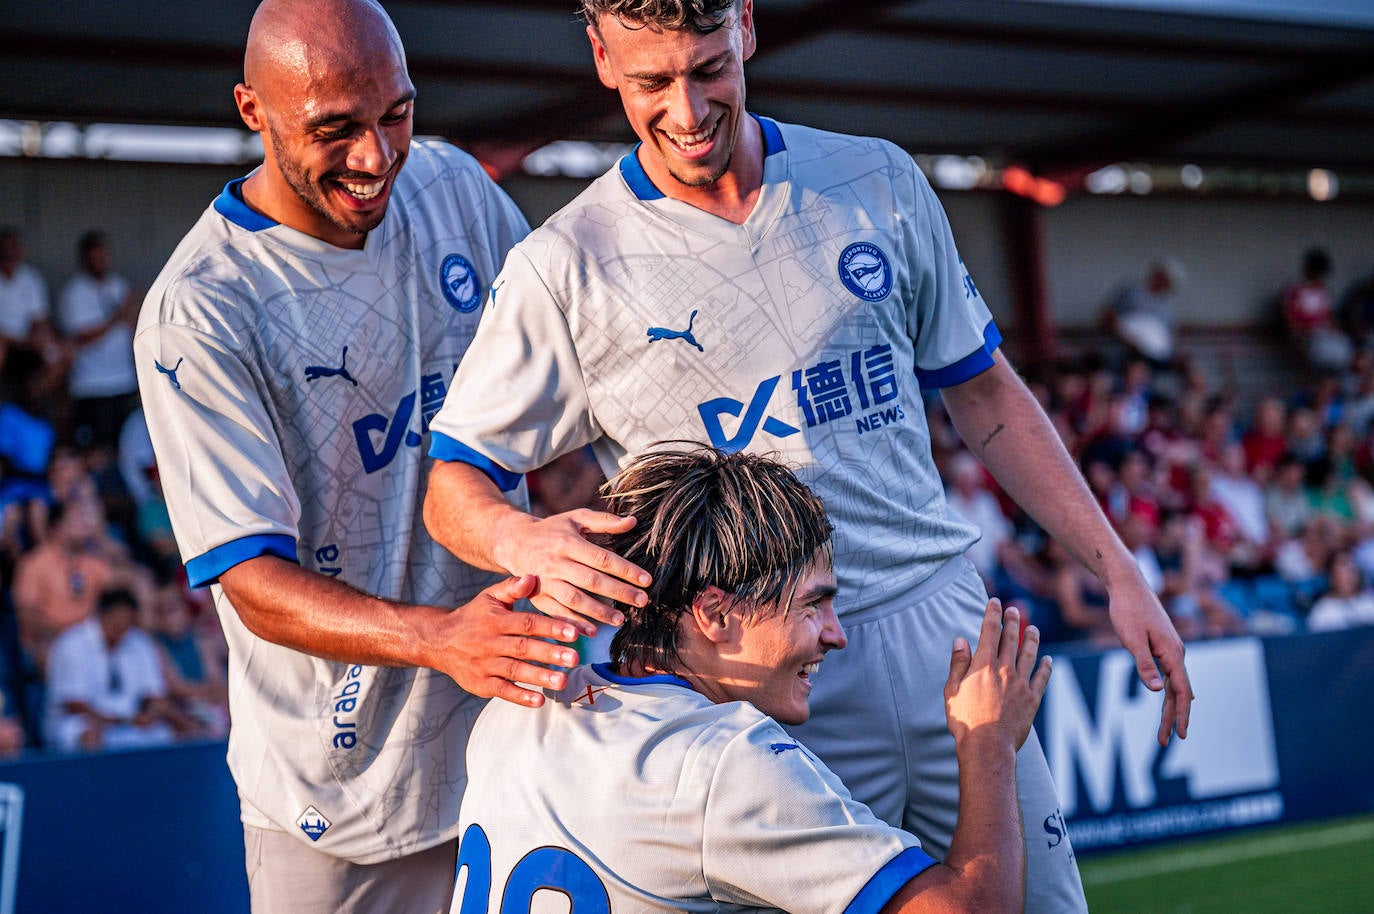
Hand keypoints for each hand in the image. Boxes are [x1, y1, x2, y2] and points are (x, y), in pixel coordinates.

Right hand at [427, 575, 582, 707]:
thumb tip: (532, 576)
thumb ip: (512, 588)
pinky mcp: (480, 683)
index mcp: (496, 620)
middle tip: (574, 658)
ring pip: (515, 671)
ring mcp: (485, 664)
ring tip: (562, 680)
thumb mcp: (490, 597)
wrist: (438, 640)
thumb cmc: (473, 616)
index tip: (573, 632)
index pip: (527, 623)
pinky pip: (502, 690)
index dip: (551, 628)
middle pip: (524, 648)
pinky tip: (538, 700)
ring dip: (539, 676)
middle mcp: (490, 642)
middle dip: (550, 653)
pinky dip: (520, 696)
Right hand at [491, 509, 650, 635]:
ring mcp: (546, 582)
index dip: (625, 570)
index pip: (602, 558)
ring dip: (599, 612)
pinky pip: (557, 613)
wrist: (514, 542)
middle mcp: (556, 563)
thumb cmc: (553, 530)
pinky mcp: (537, 597)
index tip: (646, 580)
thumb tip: (633, 522)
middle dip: (619, 592)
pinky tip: (593, 632)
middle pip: (592, 581)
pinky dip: (574, 623)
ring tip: (621, 620)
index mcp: (568, 542)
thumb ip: (604, 521)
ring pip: (575, 600)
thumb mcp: (576, 518)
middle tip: (642, 601)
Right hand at [944, 600, 1050, 753]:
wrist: (987, 746)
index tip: (994, 602)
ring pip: (1029, 654)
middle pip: (1010, 639)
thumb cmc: (965, 719)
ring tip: (1033, 628)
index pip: (989, 631)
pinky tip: (1049, 659)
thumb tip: (961, 640)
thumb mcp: (951, 690)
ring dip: (1031, 639)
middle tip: (1014, 609)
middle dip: (1012, 621)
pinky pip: (1042, 678)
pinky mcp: (1032, 699)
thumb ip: (958, 663)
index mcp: (983, 665)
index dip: (992, 614)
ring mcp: (1021, 683)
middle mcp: (1004, 669)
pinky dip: (1046, 667)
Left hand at [1107, 573, 1193, 745]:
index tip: (1180, 734)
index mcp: (1172, 653)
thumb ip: (1144, 665)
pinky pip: (1169, 674)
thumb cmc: (1128, 610)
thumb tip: (1158, 691)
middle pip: (1179, 692)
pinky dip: (1168, 691)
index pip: (1181, 691)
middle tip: (1164, 741)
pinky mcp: (1163, 645)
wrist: (1127, 585)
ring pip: (1174, 684)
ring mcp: (1171, 649)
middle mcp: (1176, 652)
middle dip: (1172, 717)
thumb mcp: (1132, 639)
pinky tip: (1166, 698)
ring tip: (1162, 731)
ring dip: (1169, 707)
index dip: (1180, 714)